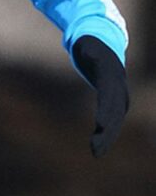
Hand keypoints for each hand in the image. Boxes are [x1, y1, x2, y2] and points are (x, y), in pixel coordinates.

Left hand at [72, 36, 128, 157]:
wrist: (106, 49)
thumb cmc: (92, 47)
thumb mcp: (88, 46)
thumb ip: (85, 48)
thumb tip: (75, 41)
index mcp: (112, 77)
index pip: (109, 97)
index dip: (105, 112)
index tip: (100, 126)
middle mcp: (119, 90)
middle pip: (114, 114)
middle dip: (107, 132)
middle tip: (95, 148)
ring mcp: (119, 98)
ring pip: (114, 122)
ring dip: (106, 138)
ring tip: (95, 153)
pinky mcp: (115, 104)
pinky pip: (111, 121)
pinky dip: (105, 134)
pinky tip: (97, 148)